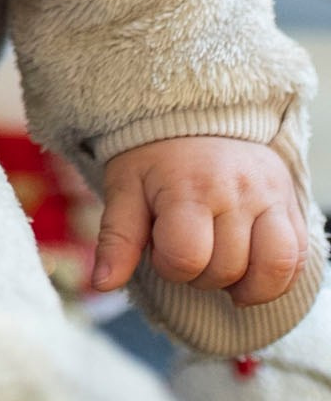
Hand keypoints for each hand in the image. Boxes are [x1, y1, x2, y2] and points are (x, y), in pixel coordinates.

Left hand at [93, 135, 309, 309]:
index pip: (186, 258)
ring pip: (272, 268)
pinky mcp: (292, 204)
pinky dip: (276, 278)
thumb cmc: (155, 159)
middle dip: (200, 274)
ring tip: (223, 265)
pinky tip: (251, 270)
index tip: (162, 247)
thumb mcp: (125, 190)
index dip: (169, 266)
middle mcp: (236, 190)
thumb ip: (117, 239)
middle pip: (226, 269)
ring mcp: (270, 196)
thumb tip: (102, 283)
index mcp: (189, 187)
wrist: (197, 117)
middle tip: (189, 246)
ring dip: (244, 283)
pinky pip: (297, 258)